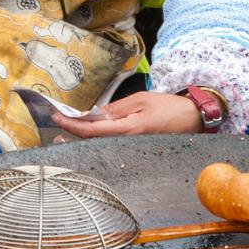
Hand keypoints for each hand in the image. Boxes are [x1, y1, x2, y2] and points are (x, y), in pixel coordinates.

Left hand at [52, 91, 204, 137]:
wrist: (193, 119)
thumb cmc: (169, 107)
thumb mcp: (141, 100)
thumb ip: (116, 109)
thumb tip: (93, 115)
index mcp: (128, 130)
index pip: (91, 131)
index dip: (71, 125)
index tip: (57, 117)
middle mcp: (127, 143)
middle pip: (92, 141)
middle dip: (72, 133)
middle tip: (55, 122)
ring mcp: (131, 147)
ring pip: (100, 144)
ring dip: (82, 136)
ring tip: (65, 128)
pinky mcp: (134, 147)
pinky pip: (110, 144)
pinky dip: (96, 137)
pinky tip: (88, 131)